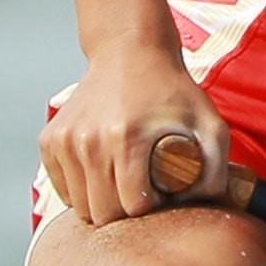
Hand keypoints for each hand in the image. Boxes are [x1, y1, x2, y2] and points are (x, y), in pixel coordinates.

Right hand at [38, 39, 229, 225]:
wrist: (129, 52)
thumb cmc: (173, 91)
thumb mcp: (209, 124)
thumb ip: (216, 170)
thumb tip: (207, 210)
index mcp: (127, 139)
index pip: (134, 207)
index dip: (153, 207)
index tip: (162, 192)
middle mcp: (89, 141)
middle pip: (103, 213)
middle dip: (126, 212)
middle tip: (143, 189)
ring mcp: (64, 140)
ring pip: (80, 207)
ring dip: (102, 202)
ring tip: (123, 179)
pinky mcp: (50, 140)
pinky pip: (62, 189)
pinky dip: (81, 189)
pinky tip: (103, 170)